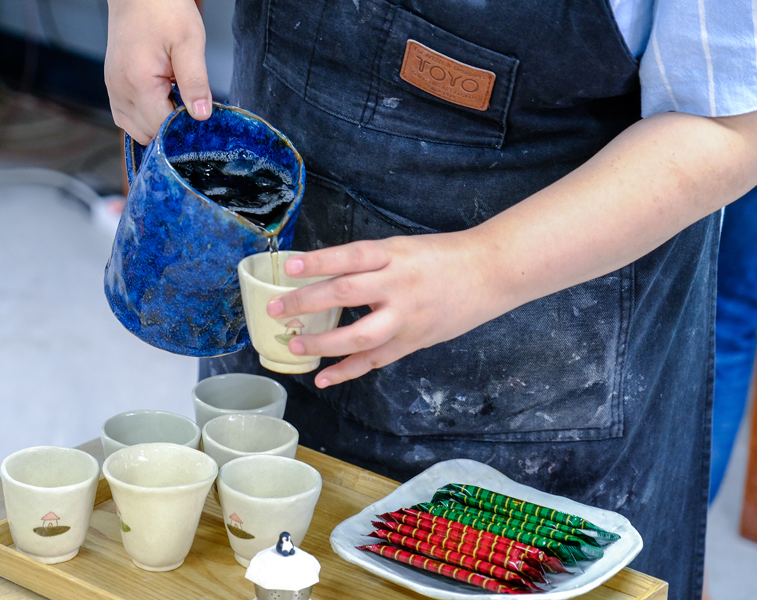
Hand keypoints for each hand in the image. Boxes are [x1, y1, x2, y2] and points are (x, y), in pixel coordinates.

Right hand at [105, 0, 210, 143]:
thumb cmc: (163, 9)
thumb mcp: (189, 42)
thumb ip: (195, 82)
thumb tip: (201, 115)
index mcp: (138, 82)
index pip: (163, 127)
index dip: (184, 127)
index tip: (199, 115)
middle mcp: (120, 90)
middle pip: (149, 134)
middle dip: (171, 127)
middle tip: (188, 102)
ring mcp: (113, 90)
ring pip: (137, 131)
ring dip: (158, 123)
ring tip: (173, 97)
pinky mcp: (113, 87)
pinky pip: (127, 118)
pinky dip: (145, 117)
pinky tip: (160, 99)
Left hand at [267, 234, 507, 387]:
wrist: (490, 272)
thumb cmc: (442, 256)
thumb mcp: (403, 248)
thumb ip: (368, 263)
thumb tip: (323, 277)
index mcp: (394, 256)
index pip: (350, 256)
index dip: (318, 261)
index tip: (289, 266)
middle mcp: (398, 285)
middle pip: (345, 293)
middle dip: (305, 302)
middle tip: (275, 310)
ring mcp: (406, 317)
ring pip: (358, 335)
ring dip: (322, 344)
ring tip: (294, 347)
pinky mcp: (413, 341)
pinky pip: (375, 360)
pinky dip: (348, 371)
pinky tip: (323, 378)